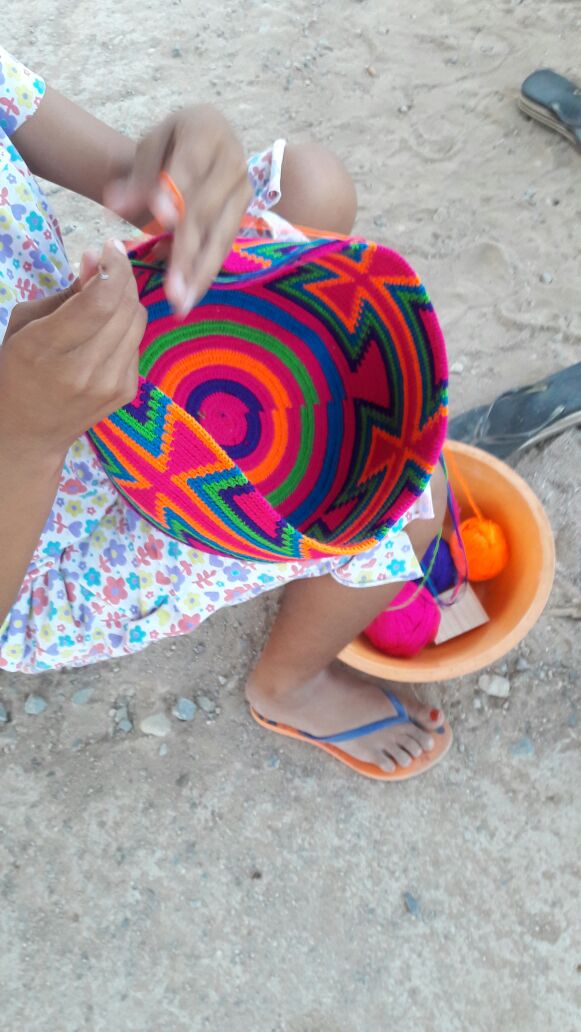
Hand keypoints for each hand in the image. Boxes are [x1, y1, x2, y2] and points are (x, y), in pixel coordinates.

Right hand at [0, 240, 146, 461]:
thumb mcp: (26, 324)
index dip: (114, 267)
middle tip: (110, 264)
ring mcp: (109, 385)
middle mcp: (84, 370)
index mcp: (48, 348)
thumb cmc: (18, 369)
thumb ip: (67, 293)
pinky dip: (126, 328)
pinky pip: (136, 344)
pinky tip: (106, 330)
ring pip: (137, 323)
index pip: (101, 300)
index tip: (110, 248)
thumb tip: (97, 259)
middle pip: (126, 308)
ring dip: (127, 300)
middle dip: (123, 277)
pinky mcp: (126, 393)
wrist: (27, 431)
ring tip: (107, 294)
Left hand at [103, 105, 251, 314]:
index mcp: (206, 130)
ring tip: (181, 304)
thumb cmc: (173, 144)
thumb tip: (115, 208)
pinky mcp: (243, 216)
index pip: (188, 165)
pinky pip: (223, 248)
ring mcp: (243, 191)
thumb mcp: (150, 147)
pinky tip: (189, 297)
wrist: (205, 140)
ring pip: (220, 237)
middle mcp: (233, 160)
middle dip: (187, 252)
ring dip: (199, 273)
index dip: (175, 193)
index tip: (161, 219)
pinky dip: (204, 273)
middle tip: (171, 289)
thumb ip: (136, 178)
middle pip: (206, 211)